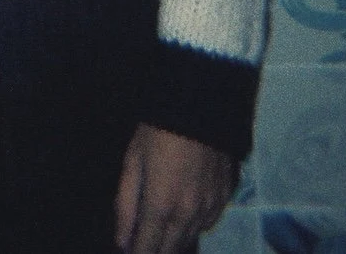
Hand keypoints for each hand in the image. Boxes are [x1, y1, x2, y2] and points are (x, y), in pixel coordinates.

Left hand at [113, 124, 233, 253]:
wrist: (199, 106)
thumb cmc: (157, 131)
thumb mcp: (133, 161)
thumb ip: (125, 204)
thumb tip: (121, 241)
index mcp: (161, 206)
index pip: (147, 249)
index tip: (130, 253)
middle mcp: (187, 214)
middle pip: (170, 250)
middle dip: (154, 252)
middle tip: (143, 244)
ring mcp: (209, 208)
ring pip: (189, 240)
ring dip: (173, 242)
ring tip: (160, 235)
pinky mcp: (223, 198)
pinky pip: (207, 224)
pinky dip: (193, 227)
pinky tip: (183, 216)